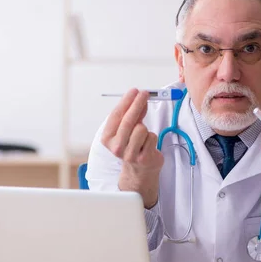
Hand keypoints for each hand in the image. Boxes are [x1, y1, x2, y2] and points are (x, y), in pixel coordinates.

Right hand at [101, 89, 163, 207]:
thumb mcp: (128, 129)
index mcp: (108, 138)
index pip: (116, 115)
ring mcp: (129, 154)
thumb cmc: (133, 145)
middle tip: (144, 93)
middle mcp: (116, 147)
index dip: (126, 101)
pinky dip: (152, 137)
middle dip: (137, 104)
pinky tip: (148, 144)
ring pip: (141, 128)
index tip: (134, 91)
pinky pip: (151, 137)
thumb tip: (140, 98)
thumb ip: (134, 114)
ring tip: (143, 135)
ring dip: (145, 127)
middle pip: (128, 121)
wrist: (139, 170)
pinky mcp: (143, 158)